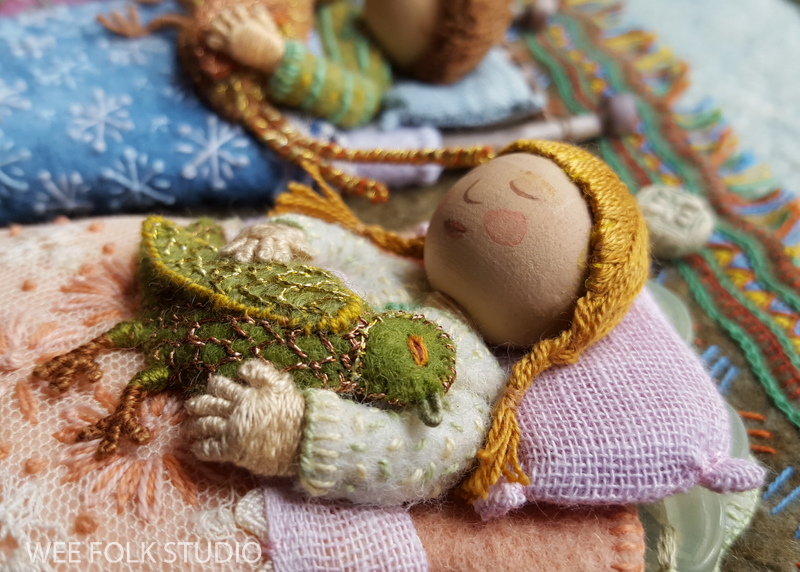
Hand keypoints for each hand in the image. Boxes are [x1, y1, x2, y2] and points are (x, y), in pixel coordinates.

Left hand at [185, 360, 304, 476]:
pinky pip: (209, 449)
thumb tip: (242, 369)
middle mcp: (235, 411)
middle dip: (196, 405)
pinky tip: (197, 448)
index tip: (213, 388)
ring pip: (203, 425)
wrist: (303, 439)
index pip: (220, 386)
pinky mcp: (233, 451)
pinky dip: (200, 448)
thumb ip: (261, 373)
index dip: (214, 386)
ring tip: (188, 428)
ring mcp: (232, 431)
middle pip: (207, 405)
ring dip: (193, 426)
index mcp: (245, 394)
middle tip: (191, 407)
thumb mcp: (282, 384)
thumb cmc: (295, 411)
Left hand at [205, 5, 286, 73]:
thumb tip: (256, 7)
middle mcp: (238, 29)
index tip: (240, 15)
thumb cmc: (273, 43)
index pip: (236, 9)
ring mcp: (233, 39)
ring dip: (215, 25)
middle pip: (223, 15)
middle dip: (224, 16)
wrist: (272, 59)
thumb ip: (262, 16)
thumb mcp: (270, 26)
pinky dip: (212, 40)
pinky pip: (214, 43)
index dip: (238, 11)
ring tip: (218, 28)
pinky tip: (215, 40)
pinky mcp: (230, 50)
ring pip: (215, 26)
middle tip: (226, 20)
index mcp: (248, 22)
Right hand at [219, 223, 312, 263]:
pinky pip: (234, 244)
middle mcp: (265, 237)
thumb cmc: (287, 241)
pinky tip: (222, 255)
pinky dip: (229, 249)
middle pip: (264, 246)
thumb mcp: (296, 244)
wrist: (272, 227)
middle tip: (263, 259)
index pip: (281, 247)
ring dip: (244, 252)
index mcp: (280, 239)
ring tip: (240, 260)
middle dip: (263, 252)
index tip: (281, 261)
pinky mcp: (241, 239)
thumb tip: (314, 254)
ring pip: (248, 245)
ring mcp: (252, 237)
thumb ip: (302, 250)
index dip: (281, 254)